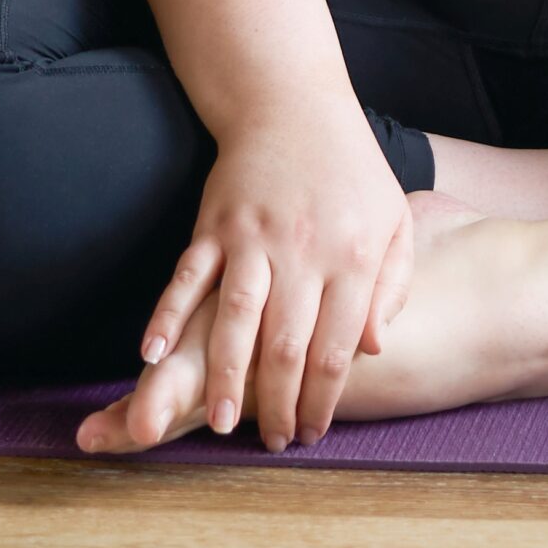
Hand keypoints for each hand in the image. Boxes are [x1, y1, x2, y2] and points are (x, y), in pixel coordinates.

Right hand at [139, 94, 415, 448]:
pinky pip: (186, 277)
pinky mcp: (214, 224)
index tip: (313, 433)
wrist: (294, 103)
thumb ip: (393, 284)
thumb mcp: (393, 219)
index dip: (324, 399)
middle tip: (273, 443)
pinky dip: (167, 315)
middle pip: (286, 345)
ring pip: (234, 320)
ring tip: (219, 424)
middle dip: (278, 404)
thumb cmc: (350, 170)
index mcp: (352, 255)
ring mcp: (253, 236)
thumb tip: (372, 348)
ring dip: (223, 378)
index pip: (337, 347)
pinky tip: (153, 355)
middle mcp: (303, 250)